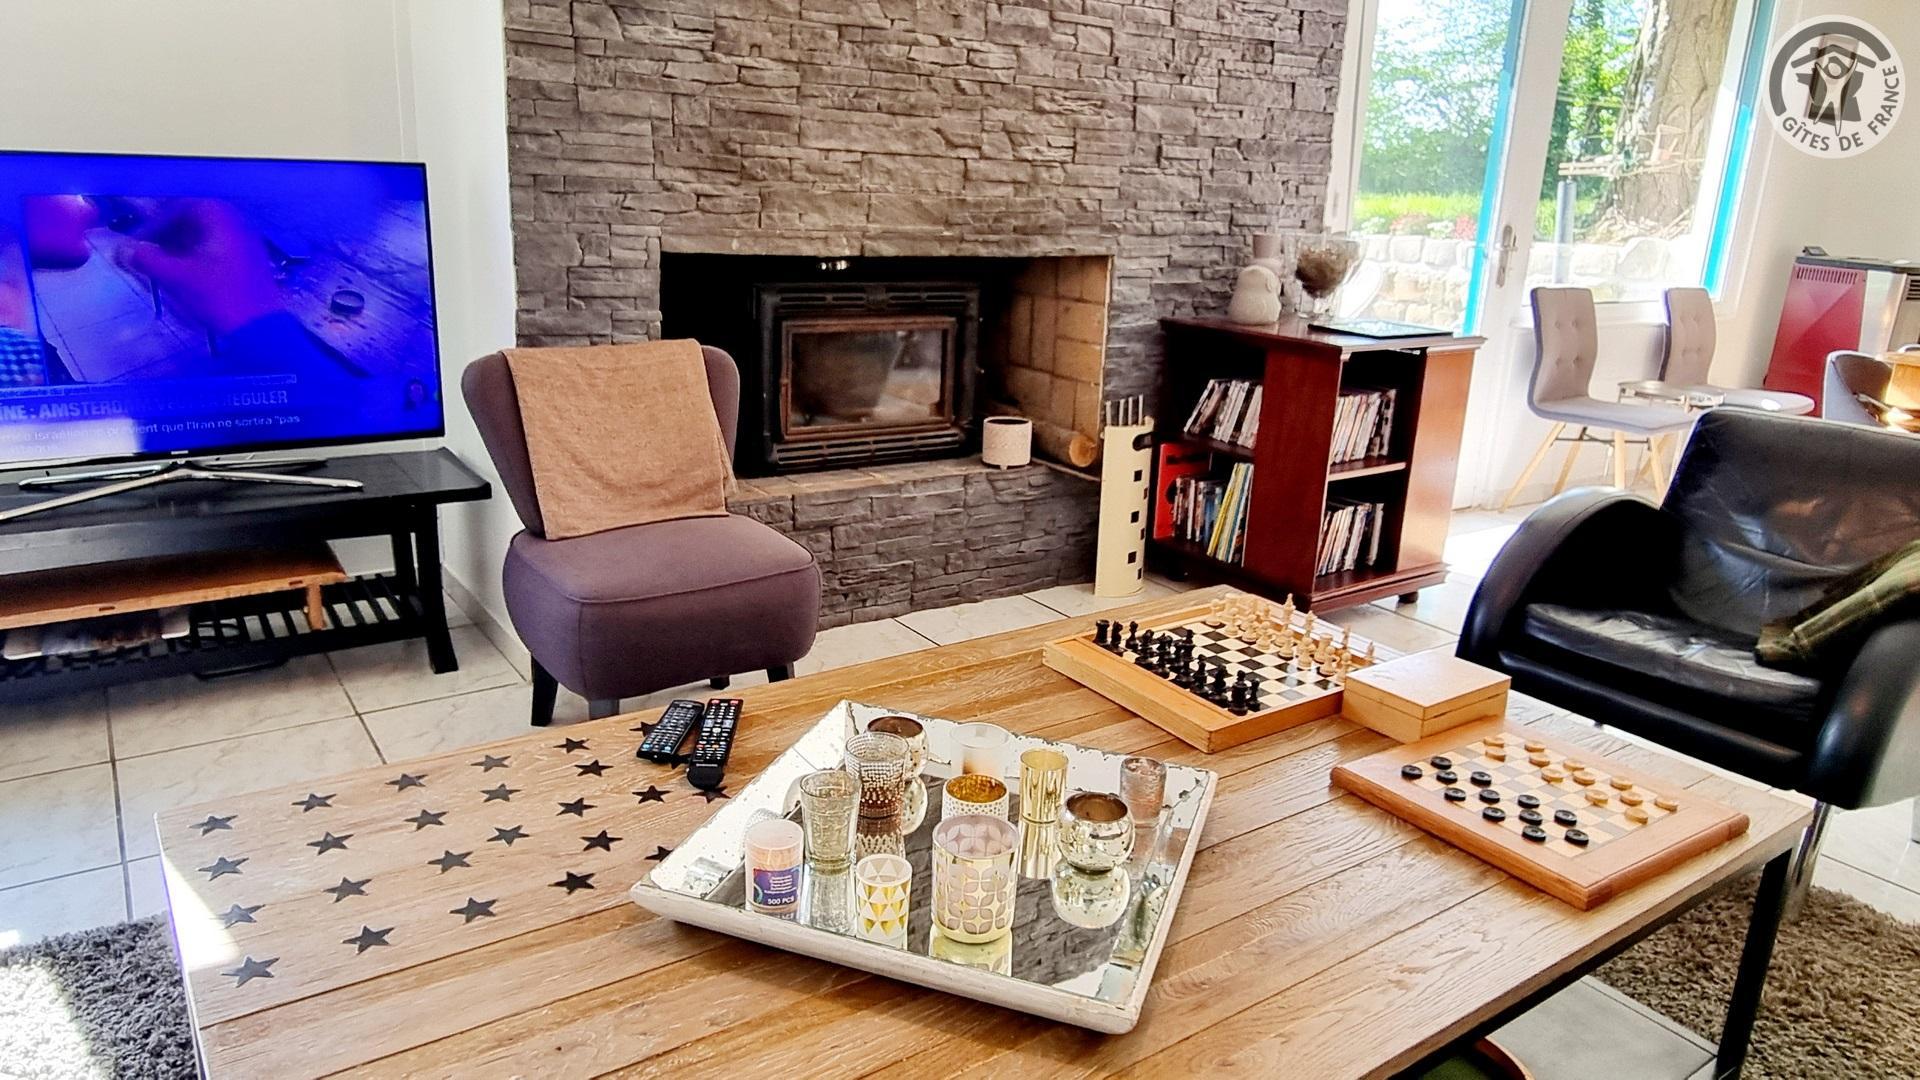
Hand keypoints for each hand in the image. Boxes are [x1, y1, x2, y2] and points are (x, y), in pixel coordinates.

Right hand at [121, 199, 281, 335]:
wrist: (261, 329)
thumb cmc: (219, 297)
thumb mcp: (176, 276)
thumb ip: (146, 259)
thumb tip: (122, 249)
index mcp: (221, 216)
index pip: (179, 207)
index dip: (154, 223)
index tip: (138, 242)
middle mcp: (238, 223)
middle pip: (193, 220)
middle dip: (166, 235)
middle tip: (147, 253)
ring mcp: (249, 243)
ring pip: (206, 237)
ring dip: (181, 248)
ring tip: (163, 267)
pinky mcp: (252, 264)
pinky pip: (219, 251)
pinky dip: (198, 258)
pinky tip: (186, 276)